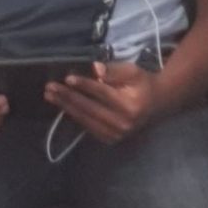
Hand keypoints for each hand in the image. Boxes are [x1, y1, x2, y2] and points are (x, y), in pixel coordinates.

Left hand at [44, 61, 158, 144]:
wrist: (157, 104)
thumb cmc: (143, 84)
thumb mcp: (132, 71)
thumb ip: (114, 71)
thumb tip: (95, 68)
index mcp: (130, 105)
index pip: (102, 93)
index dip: (84, 85)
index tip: (67, 78)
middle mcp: (122, 123)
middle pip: (89, 108)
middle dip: (68, 97)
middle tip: (50, 88)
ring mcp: (116, 134)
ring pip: (85, 119)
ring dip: (66, 107)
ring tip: (50, 96)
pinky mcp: (110, 139)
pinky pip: (88, 126)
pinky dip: (74, 115)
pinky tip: (63, 105)